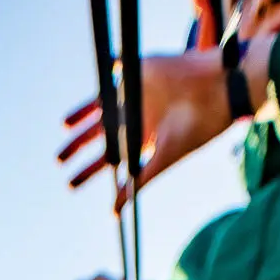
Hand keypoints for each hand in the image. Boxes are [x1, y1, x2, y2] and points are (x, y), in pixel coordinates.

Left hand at [60, 38, 273, 196]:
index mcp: (141, 140)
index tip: (70, 184)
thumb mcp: (162, 160)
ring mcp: (136, 93)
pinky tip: (91, 77)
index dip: (89, 171)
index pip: (108, 158)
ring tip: (64, 128)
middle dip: (78, 148)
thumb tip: (115, 212)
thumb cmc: (196, 129)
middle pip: (99, 135)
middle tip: (58, 162)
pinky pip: (116, 67)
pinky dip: (104, 71)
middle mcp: (136, 117)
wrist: (221, 90)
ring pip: (100, 106)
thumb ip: (137, 182)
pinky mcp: (140, 69)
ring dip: (81, 118)